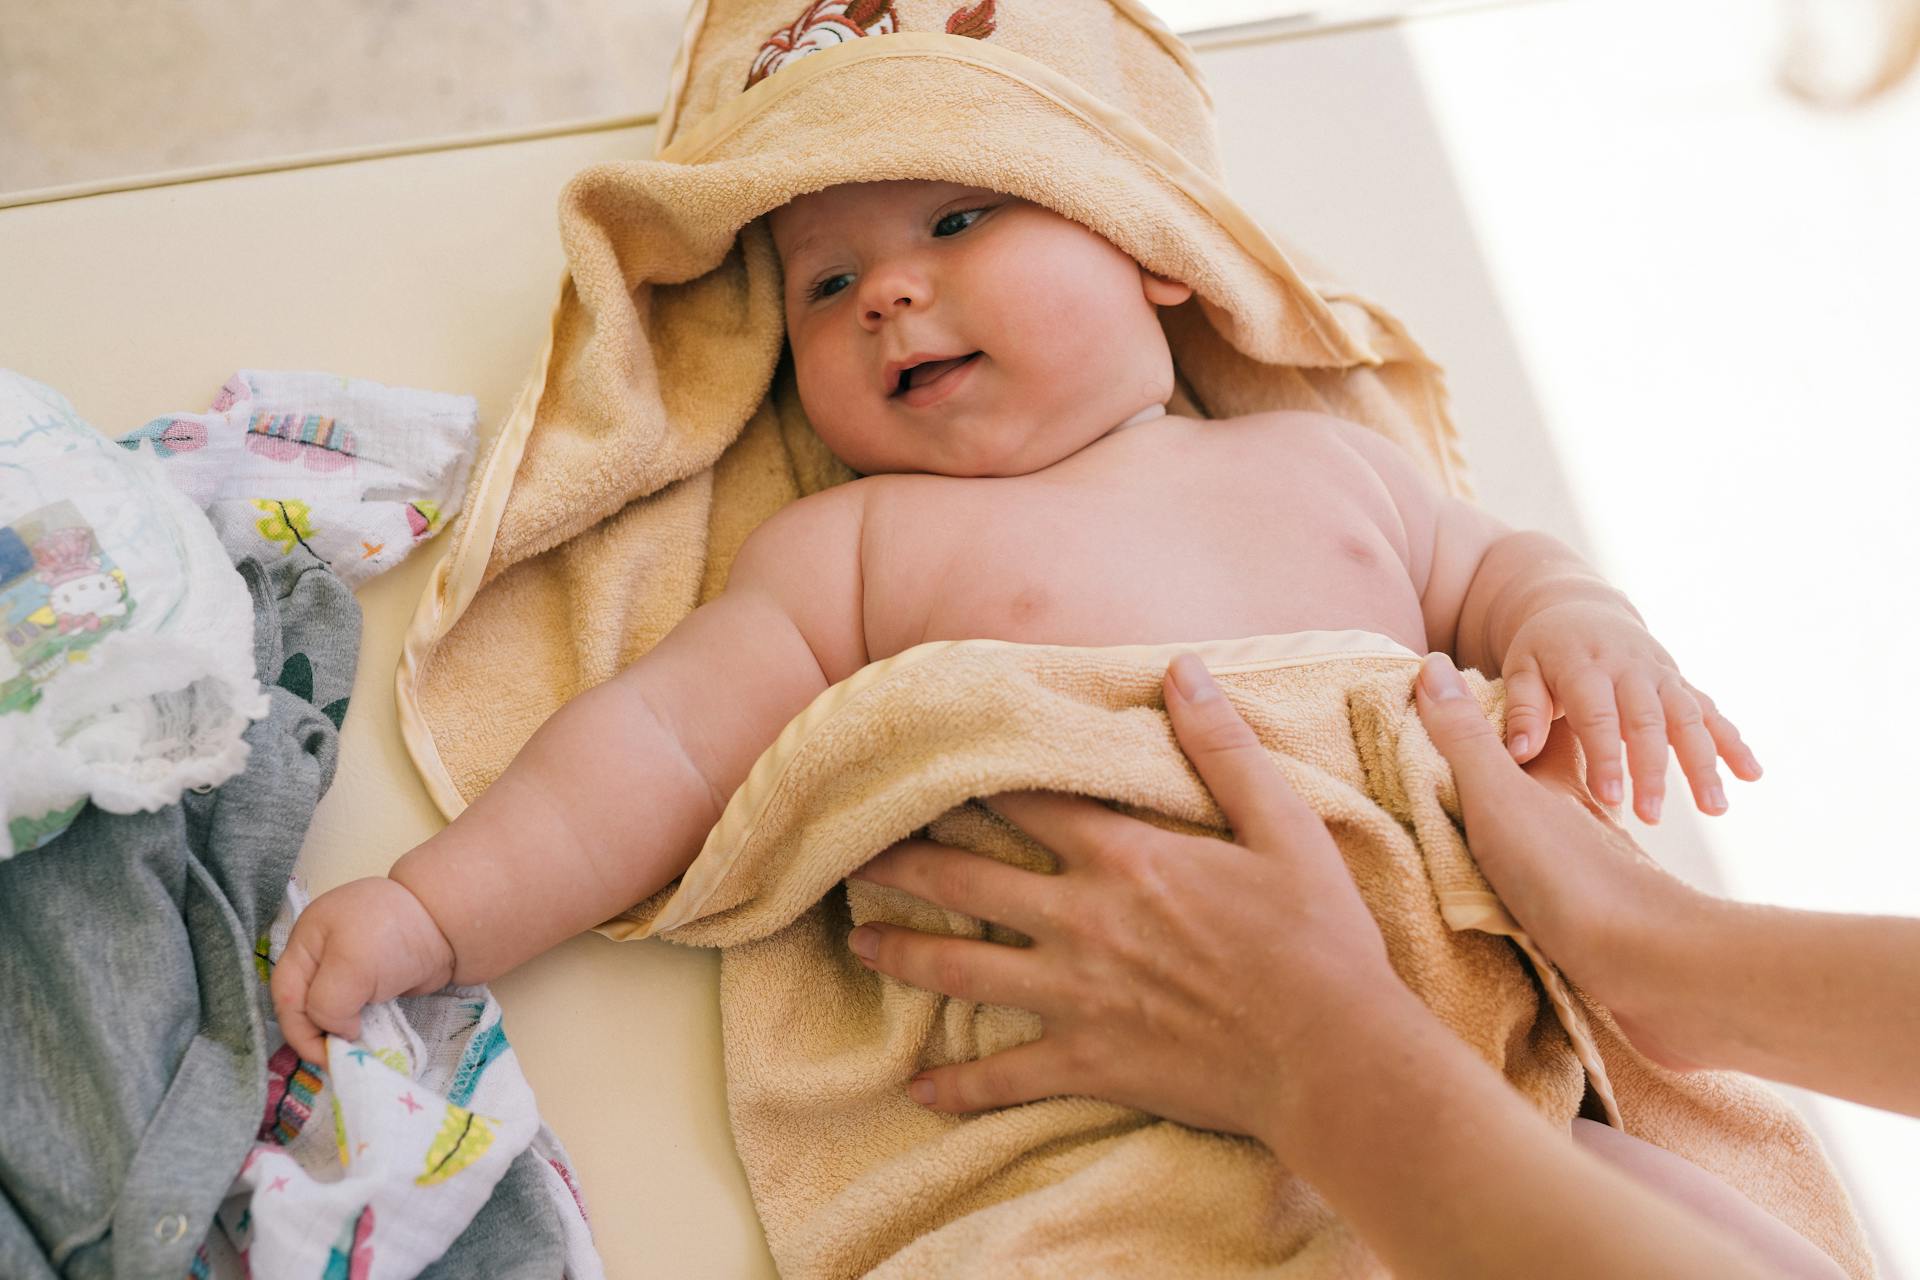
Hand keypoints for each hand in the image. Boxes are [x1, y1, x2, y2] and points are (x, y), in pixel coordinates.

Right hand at [269, 877, 456, 1062]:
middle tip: (337, 1061)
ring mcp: (350, 967)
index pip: (285, 995)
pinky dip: (358, 1029)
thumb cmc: (394, 934)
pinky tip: (366, 1043)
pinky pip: (356, 1010)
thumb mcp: (351, 966)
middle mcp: (322, 954)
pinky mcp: (375, 980)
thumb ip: (328, 1003)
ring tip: (351, 1056)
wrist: (449, 923)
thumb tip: (338, 1031)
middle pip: (304, 1004)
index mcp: (306, 942)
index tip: (324, 1056)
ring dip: (337, 1035)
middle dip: (315, 1035)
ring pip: (330, 1010)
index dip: (299, 1030)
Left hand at [844, 652, 1411, 1138]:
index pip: (1025, 803)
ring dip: (903, 951)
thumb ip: (1223, 747)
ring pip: (963, 969)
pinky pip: (1005, 1078)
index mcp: (1124, 856)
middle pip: (968, 880)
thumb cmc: (1319, 939)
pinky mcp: (1089, 1062)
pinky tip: (921, 1090)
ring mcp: (1076, 995)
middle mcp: (1082, 919)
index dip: (970, 781)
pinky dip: (960, 1086)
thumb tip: (1183, 670)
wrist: (1334, 1058)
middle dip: (905, 861)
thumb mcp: (1284, 827)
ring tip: (858, 939)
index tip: (922, 766)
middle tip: (855, 850)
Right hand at [1416, 651, 1701, 1067]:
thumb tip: (1433, 664)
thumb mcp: (1500, 798)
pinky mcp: (1604, 924)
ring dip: (1537, 837)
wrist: (1651, 968)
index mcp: (1563, 784)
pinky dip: (1549, 888)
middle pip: (1554, 789)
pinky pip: (1569, 892)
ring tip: (1489, 843)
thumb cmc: (1570, 875)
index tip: (1470, 714)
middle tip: (1472, 776)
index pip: (1542, 738)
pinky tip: (1531, 909)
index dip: (1517, 720)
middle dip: (1526, 778)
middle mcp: (1587, 822)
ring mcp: (1597, 874)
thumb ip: (1466, 740)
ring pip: (1566, 840)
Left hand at [1498, 600, 1760, 822]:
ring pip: (1688, 718)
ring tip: (1715, 808)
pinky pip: (1711, 711)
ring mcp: (1661, 675)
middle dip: (1653, 769)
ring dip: (1704, 762)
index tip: (1610, 798)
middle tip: (1652, 815)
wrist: (1580, 608)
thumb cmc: (1543, 650)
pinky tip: (1752, 775)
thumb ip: (1521, 709)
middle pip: (1647, 721)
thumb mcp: (1521, 669)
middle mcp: (1630, 669)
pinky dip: (1732, 741)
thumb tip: (1520, 754)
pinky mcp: (1681, 683)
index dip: (1605, 756)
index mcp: (1585, 666)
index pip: (1598, 715)